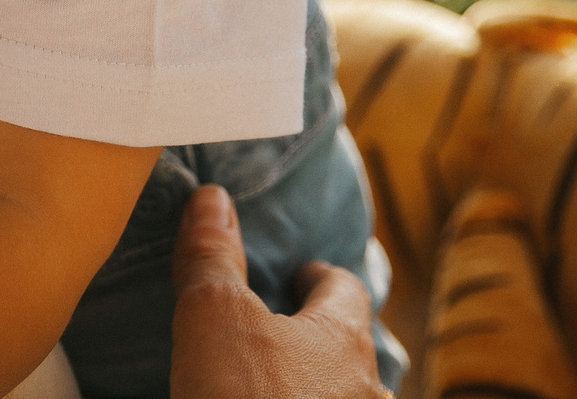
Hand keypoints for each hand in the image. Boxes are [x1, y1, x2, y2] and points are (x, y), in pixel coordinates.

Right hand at [169, 185, 385, 398]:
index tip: (300, 274)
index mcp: (341, 339)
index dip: (320, 276)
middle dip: (322, 341)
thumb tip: (212, 198)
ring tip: (279, 389)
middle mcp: (366, 391)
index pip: (345, 289)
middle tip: (284, 333)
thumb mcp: (210, 317)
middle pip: (352, 352)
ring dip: (320, 391)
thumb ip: (212, 256)